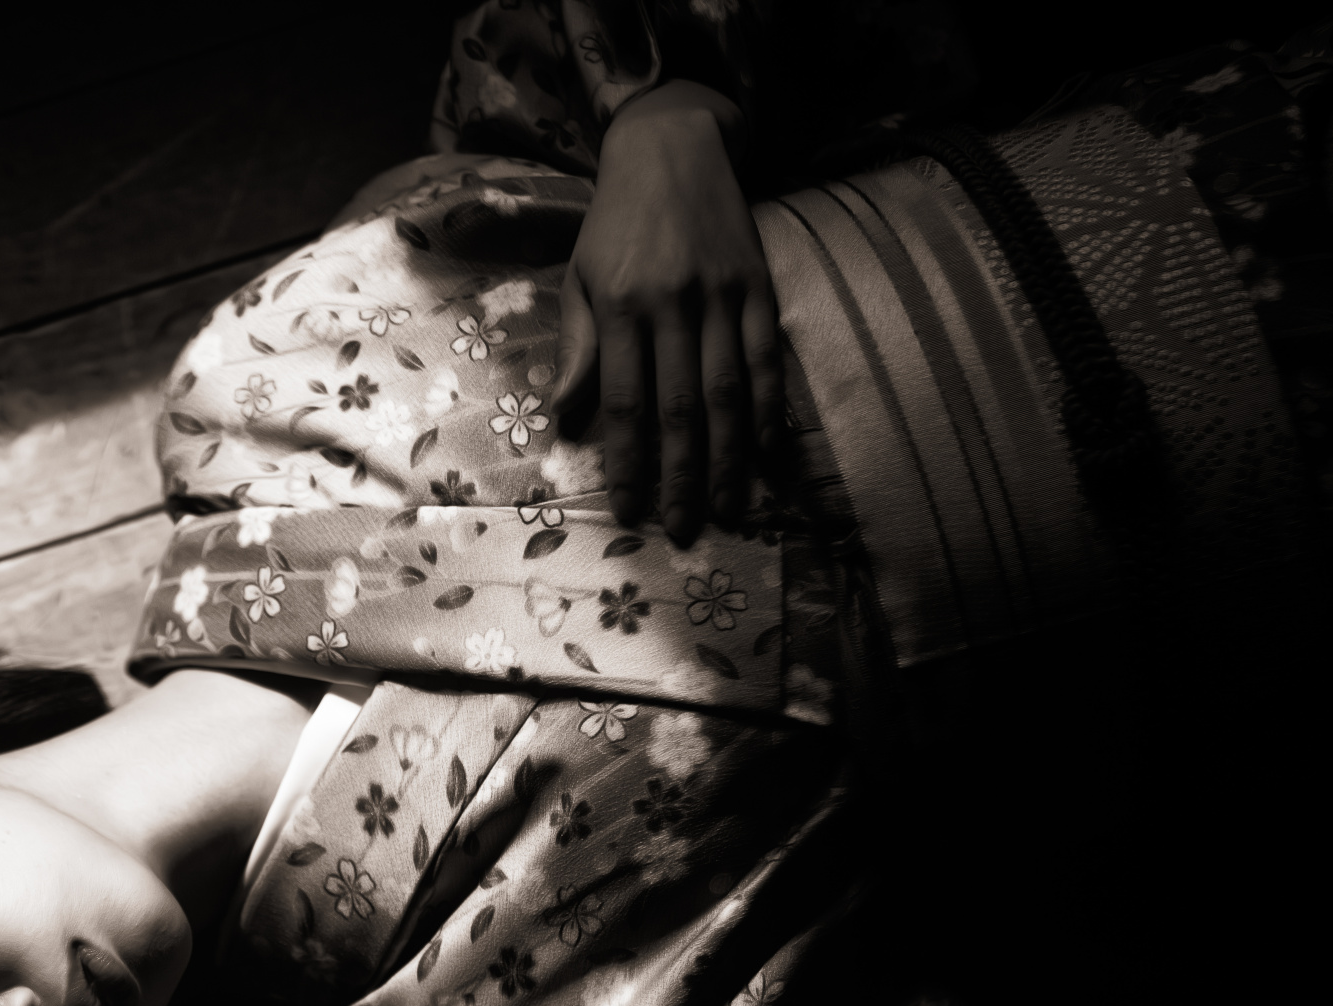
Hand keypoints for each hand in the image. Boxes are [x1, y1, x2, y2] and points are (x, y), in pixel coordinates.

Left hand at [552, 82, 782, 545]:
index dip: (628, 463)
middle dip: (681, 478)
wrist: (671, 148)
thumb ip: (578, 349)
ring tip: (728, 509)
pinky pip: (767, 361)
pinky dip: (770, 411)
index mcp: (621, 308)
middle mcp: (673, 306)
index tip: (630, 511)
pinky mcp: (759, 288)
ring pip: (729, 395)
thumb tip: (562, 418)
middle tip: (682, 530)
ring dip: (729, 460)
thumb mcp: (580, 279)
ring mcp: (722, 297)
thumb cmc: (615, 224)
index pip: (623, 404)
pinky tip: (769, 454)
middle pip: (680, 410)